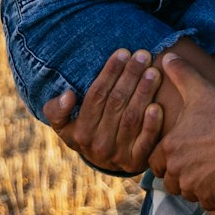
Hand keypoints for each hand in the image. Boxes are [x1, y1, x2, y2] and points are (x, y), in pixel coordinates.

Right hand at [42, 49, 165, 174]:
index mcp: (80, 132)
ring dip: (144, 93)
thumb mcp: (64, 123)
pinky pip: (146, 142)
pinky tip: (158, 106)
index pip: (96, 96)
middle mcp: (98, 145)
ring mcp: (118, 155)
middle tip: (143, 55)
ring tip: (153, 71)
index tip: (123, 52)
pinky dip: (152, 124)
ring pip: (132, 118)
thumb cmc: (85, 131)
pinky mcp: (136, 162)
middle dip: (131, 76)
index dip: (110, 72)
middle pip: (116, 103)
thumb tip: (68, 96)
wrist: (104, 162)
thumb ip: (56, 110)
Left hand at [149, 54, 214, 209]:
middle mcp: (177, 171)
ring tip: (211, 170)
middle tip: (197, 162)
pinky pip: (207, 202)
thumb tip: (168, 56)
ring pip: (188, 192)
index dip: (166, 156)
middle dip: (179, 173)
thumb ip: (182, 74)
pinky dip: (213, 195)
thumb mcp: (201, 89)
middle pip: (170, 180)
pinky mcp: (214, 199)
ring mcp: (196, 187)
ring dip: (195, 185)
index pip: (155, 161)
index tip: (181, 151)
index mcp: (169, 147)